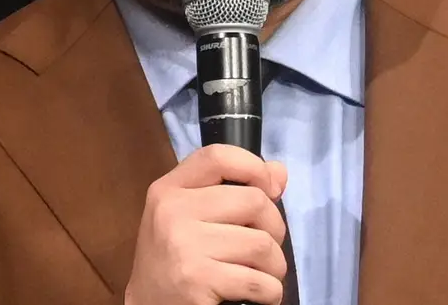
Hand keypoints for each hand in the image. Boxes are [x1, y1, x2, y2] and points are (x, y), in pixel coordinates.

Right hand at [124, 143, 288, 304]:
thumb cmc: (174, 260)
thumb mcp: (190, 217)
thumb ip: (232, 189)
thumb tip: (279, 173)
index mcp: (169, 190)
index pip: (218, 157)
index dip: (254, 166)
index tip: (270, 188)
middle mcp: (172, 212)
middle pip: (253, 201)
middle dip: (274, 227)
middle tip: (265, 247)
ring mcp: (184, 247)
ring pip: (262, 244)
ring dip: (274, 265)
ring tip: (262, 273)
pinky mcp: (198, 282)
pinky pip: (259, 282)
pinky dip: (270, 291)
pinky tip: (258, 294)